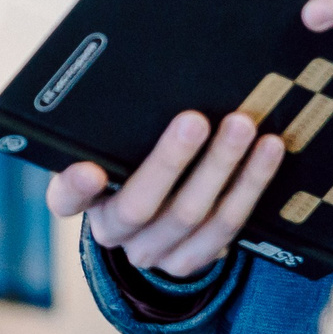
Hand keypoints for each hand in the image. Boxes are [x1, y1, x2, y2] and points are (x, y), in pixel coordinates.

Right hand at [47, 109, 283, 279]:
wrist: (150, 219)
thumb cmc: (130, 160)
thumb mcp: (113, 145)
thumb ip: (117, 127)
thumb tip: (155, 72)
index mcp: (80, 199)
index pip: (65, 197)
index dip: (76, 188)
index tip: (90, 169)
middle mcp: (112, 232)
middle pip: (139, 205)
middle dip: (171, 160)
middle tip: (195, 120)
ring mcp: (152, 252)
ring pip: (190, 215)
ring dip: (222, 168)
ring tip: (243, 127)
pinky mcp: (190, 261)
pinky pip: (226, 228)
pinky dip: (250, 186)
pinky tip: (268, 152)